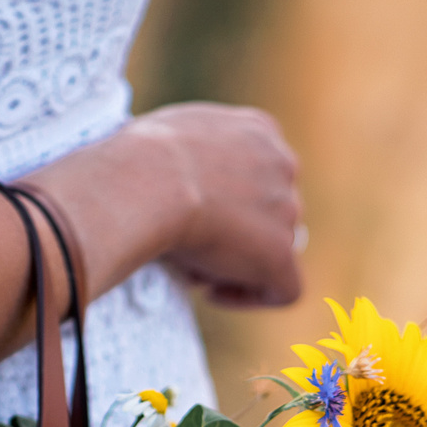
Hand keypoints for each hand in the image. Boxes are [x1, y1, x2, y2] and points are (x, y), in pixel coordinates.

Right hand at [129, 103, 303, 308]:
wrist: (150, 182)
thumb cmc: (139, 158)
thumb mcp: (170, 136)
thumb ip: (193, 154)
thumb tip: (183, 191)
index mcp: (259, 129)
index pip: (261, 169)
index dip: (235, 199)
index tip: (203, 214)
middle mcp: (283, 164)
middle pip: (271, 208)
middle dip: (237, 231)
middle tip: (194, 244)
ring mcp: (287, 210)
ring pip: (273, 247)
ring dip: (237, 260)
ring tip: (192, 264)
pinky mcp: (280, 255)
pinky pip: (284, 289)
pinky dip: (252, 296)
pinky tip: (213, 292)